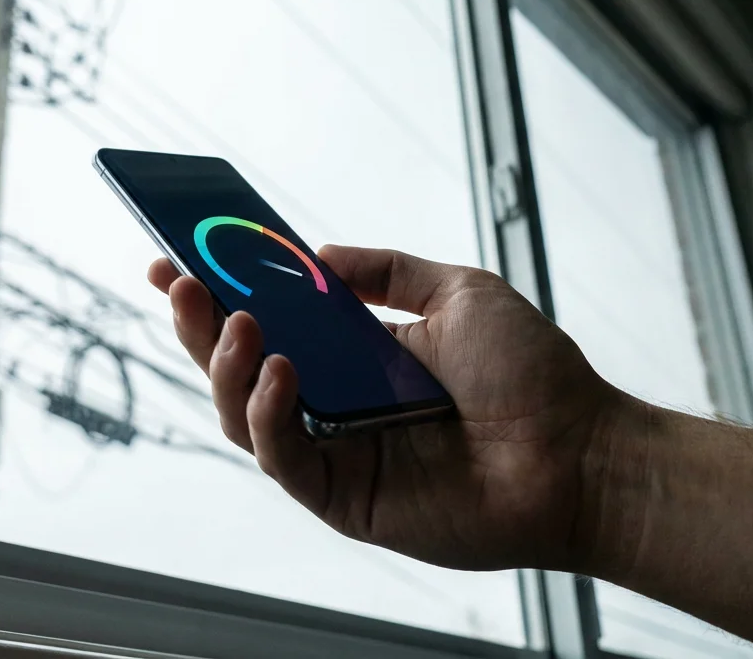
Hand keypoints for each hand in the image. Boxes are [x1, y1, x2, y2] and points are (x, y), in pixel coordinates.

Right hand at [148, 245, 627, 571]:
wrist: (578, 450)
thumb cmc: (531, 374)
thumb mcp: (458, 292)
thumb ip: (387, 270)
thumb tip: (316, 253)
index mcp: (352, 357)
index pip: (267, 322)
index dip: (216, 293)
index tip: (174, 255)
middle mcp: (332, 404)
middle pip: (238, 368)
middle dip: (200, 324)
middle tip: (181, 281)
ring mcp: (334, 453)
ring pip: (243, 416)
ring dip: (226, 367)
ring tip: (240, 323)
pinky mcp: (343, 499)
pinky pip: (284, 460)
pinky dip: (270, 415)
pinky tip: (282, 373)